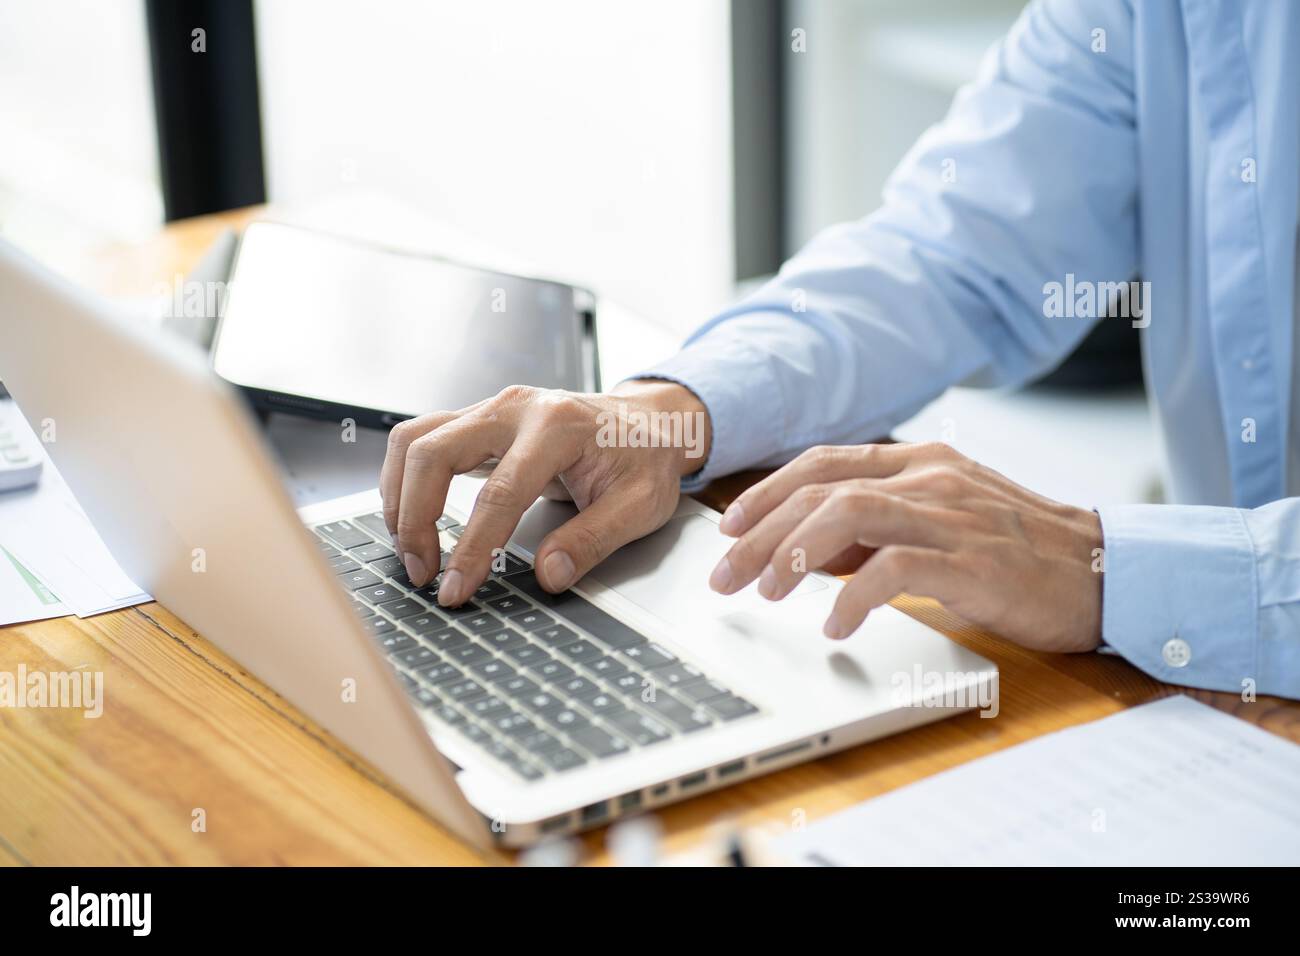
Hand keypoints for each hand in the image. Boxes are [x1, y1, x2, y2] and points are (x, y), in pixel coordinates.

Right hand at [380, 381, 709, 605]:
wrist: (650, 422)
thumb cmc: (645, 460)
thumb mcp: (641, 506)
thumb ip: (594, 540)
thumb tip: (548, 575)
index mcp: (558, 428)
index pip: (499, 494)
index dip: (471, 547)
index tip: (455, 589)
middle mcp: (516, 409)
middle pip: (434, 452)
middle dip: (414, 517)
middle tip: (421, 572)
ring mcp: (492, 408)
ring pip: (415, 438)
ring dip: (399, 495)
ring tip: (410, 549)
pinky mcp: (479, 418)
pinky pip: (422, 439)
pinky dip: (405, 478)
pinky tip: (412, 516)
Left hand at [709, 442, 1103, 652]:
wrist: (1104, 571)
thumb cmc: (1018, 552)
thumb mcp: (940, 524)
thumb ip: (877, 529)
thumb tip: (803, 552)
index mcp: (921, 461)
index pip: (825, 462)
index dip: (769, 492)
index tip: (731, 527)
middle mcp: (931, 478)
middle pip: (822, 490)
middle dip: (763, 533)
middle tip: (726, 575)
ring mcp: (952, 515)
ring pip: (850, 513)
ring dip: (794, 555)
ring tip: (766, 594)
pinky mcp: (974, 561)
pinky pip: (896, 568)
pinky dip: (854, 596)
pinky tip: (834, 625)